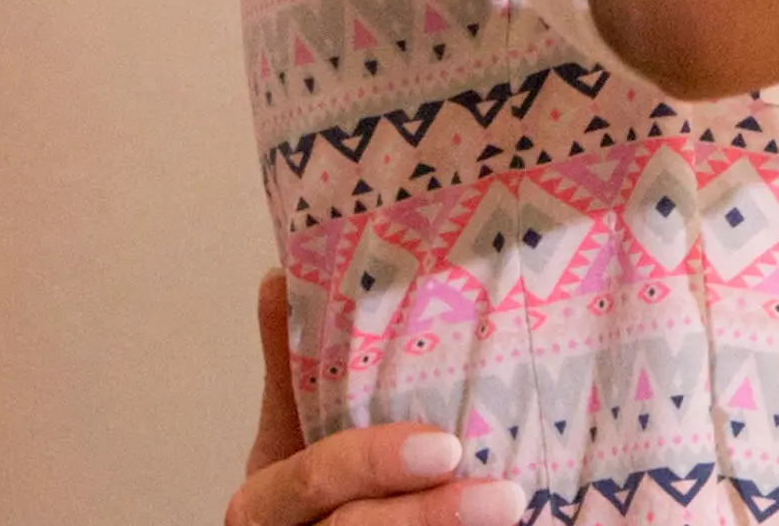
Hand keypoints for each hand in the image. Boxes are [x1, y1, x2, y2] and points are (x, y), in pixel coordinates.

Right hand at [231, 271, 523, 525]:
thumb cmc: (311, 496)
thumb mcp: (291, 436)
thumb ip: (293, 372)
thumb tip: (280, 277)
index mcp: (265, 500)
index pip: (313, 477)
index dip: (372, 464)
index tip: (444, 447)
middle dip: (427, 514)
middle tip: (503, 495)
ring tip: (512, 507)